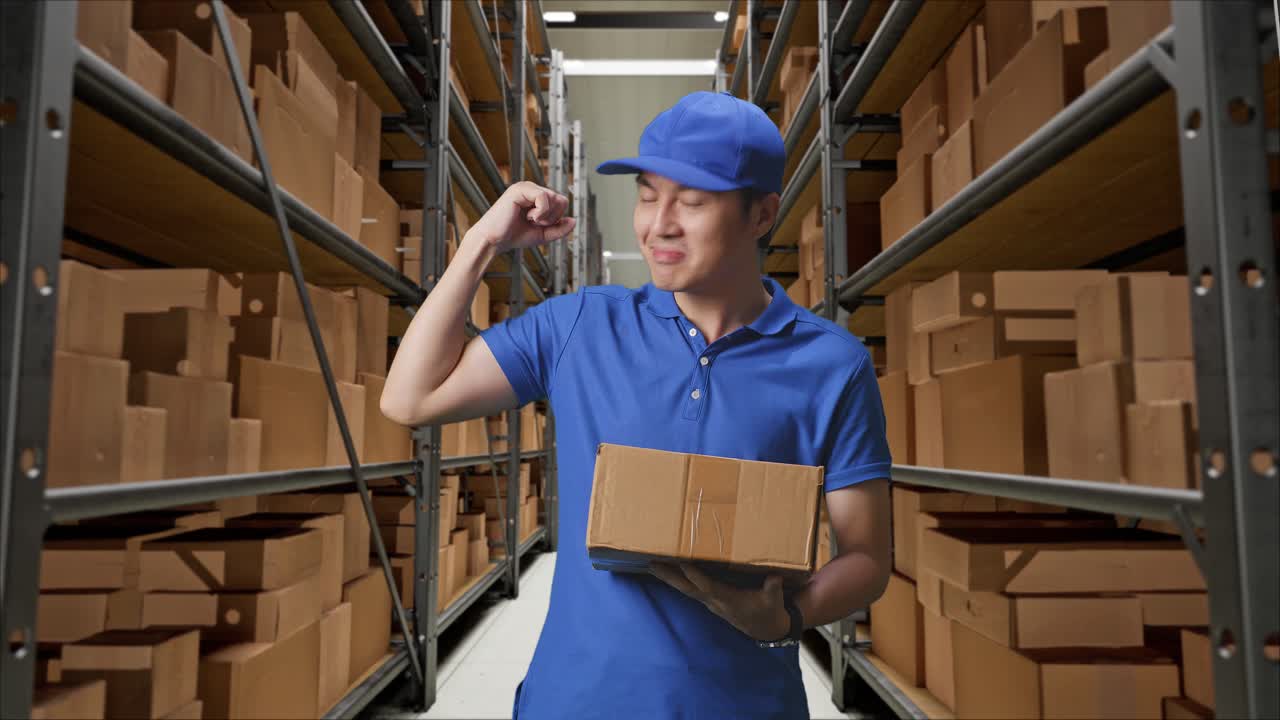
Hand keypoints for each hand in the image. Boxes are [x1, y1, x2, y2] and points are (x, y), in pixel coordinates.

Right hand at [467, 181, 575, 253]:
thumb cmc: (513, 235)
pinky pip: (544, 197)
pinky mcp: (520, 189)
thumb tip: (574, 221)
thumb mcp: (543, 234)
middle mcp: (532, 189)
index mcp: (537, 197)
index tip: (540, 225)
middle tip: (536, 223)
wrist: (495, 240)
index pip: (561, 202)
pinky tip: (528, 216)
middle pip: (561, 200)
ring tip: (531, 220)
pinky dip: (541, 212)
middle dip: (553, 217)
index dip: (557, 218)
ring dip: (546, 215)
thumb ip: (559, 229)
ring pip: (554, 197)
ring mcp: (526, 187)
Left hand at [651, 563, 790, 641]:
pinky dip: (678, 580)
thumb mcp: (774, 601)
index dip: (695, 576)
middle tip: (652, 564)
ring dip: (668, 578)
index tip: (682, 562)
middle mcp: (714, 600)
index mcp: (727, 599)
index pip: (707, 586)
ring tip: (652, 565)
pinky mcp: (710, 599)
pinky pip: (690, 588)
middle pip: (687, 588)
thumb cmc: (769, 611)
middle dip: (670, 577)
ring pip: (685, 588)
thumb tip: (775, 578)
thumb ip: (773, 589)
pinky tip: (668, 572)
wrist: (765, 629)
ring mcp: (710, 601)